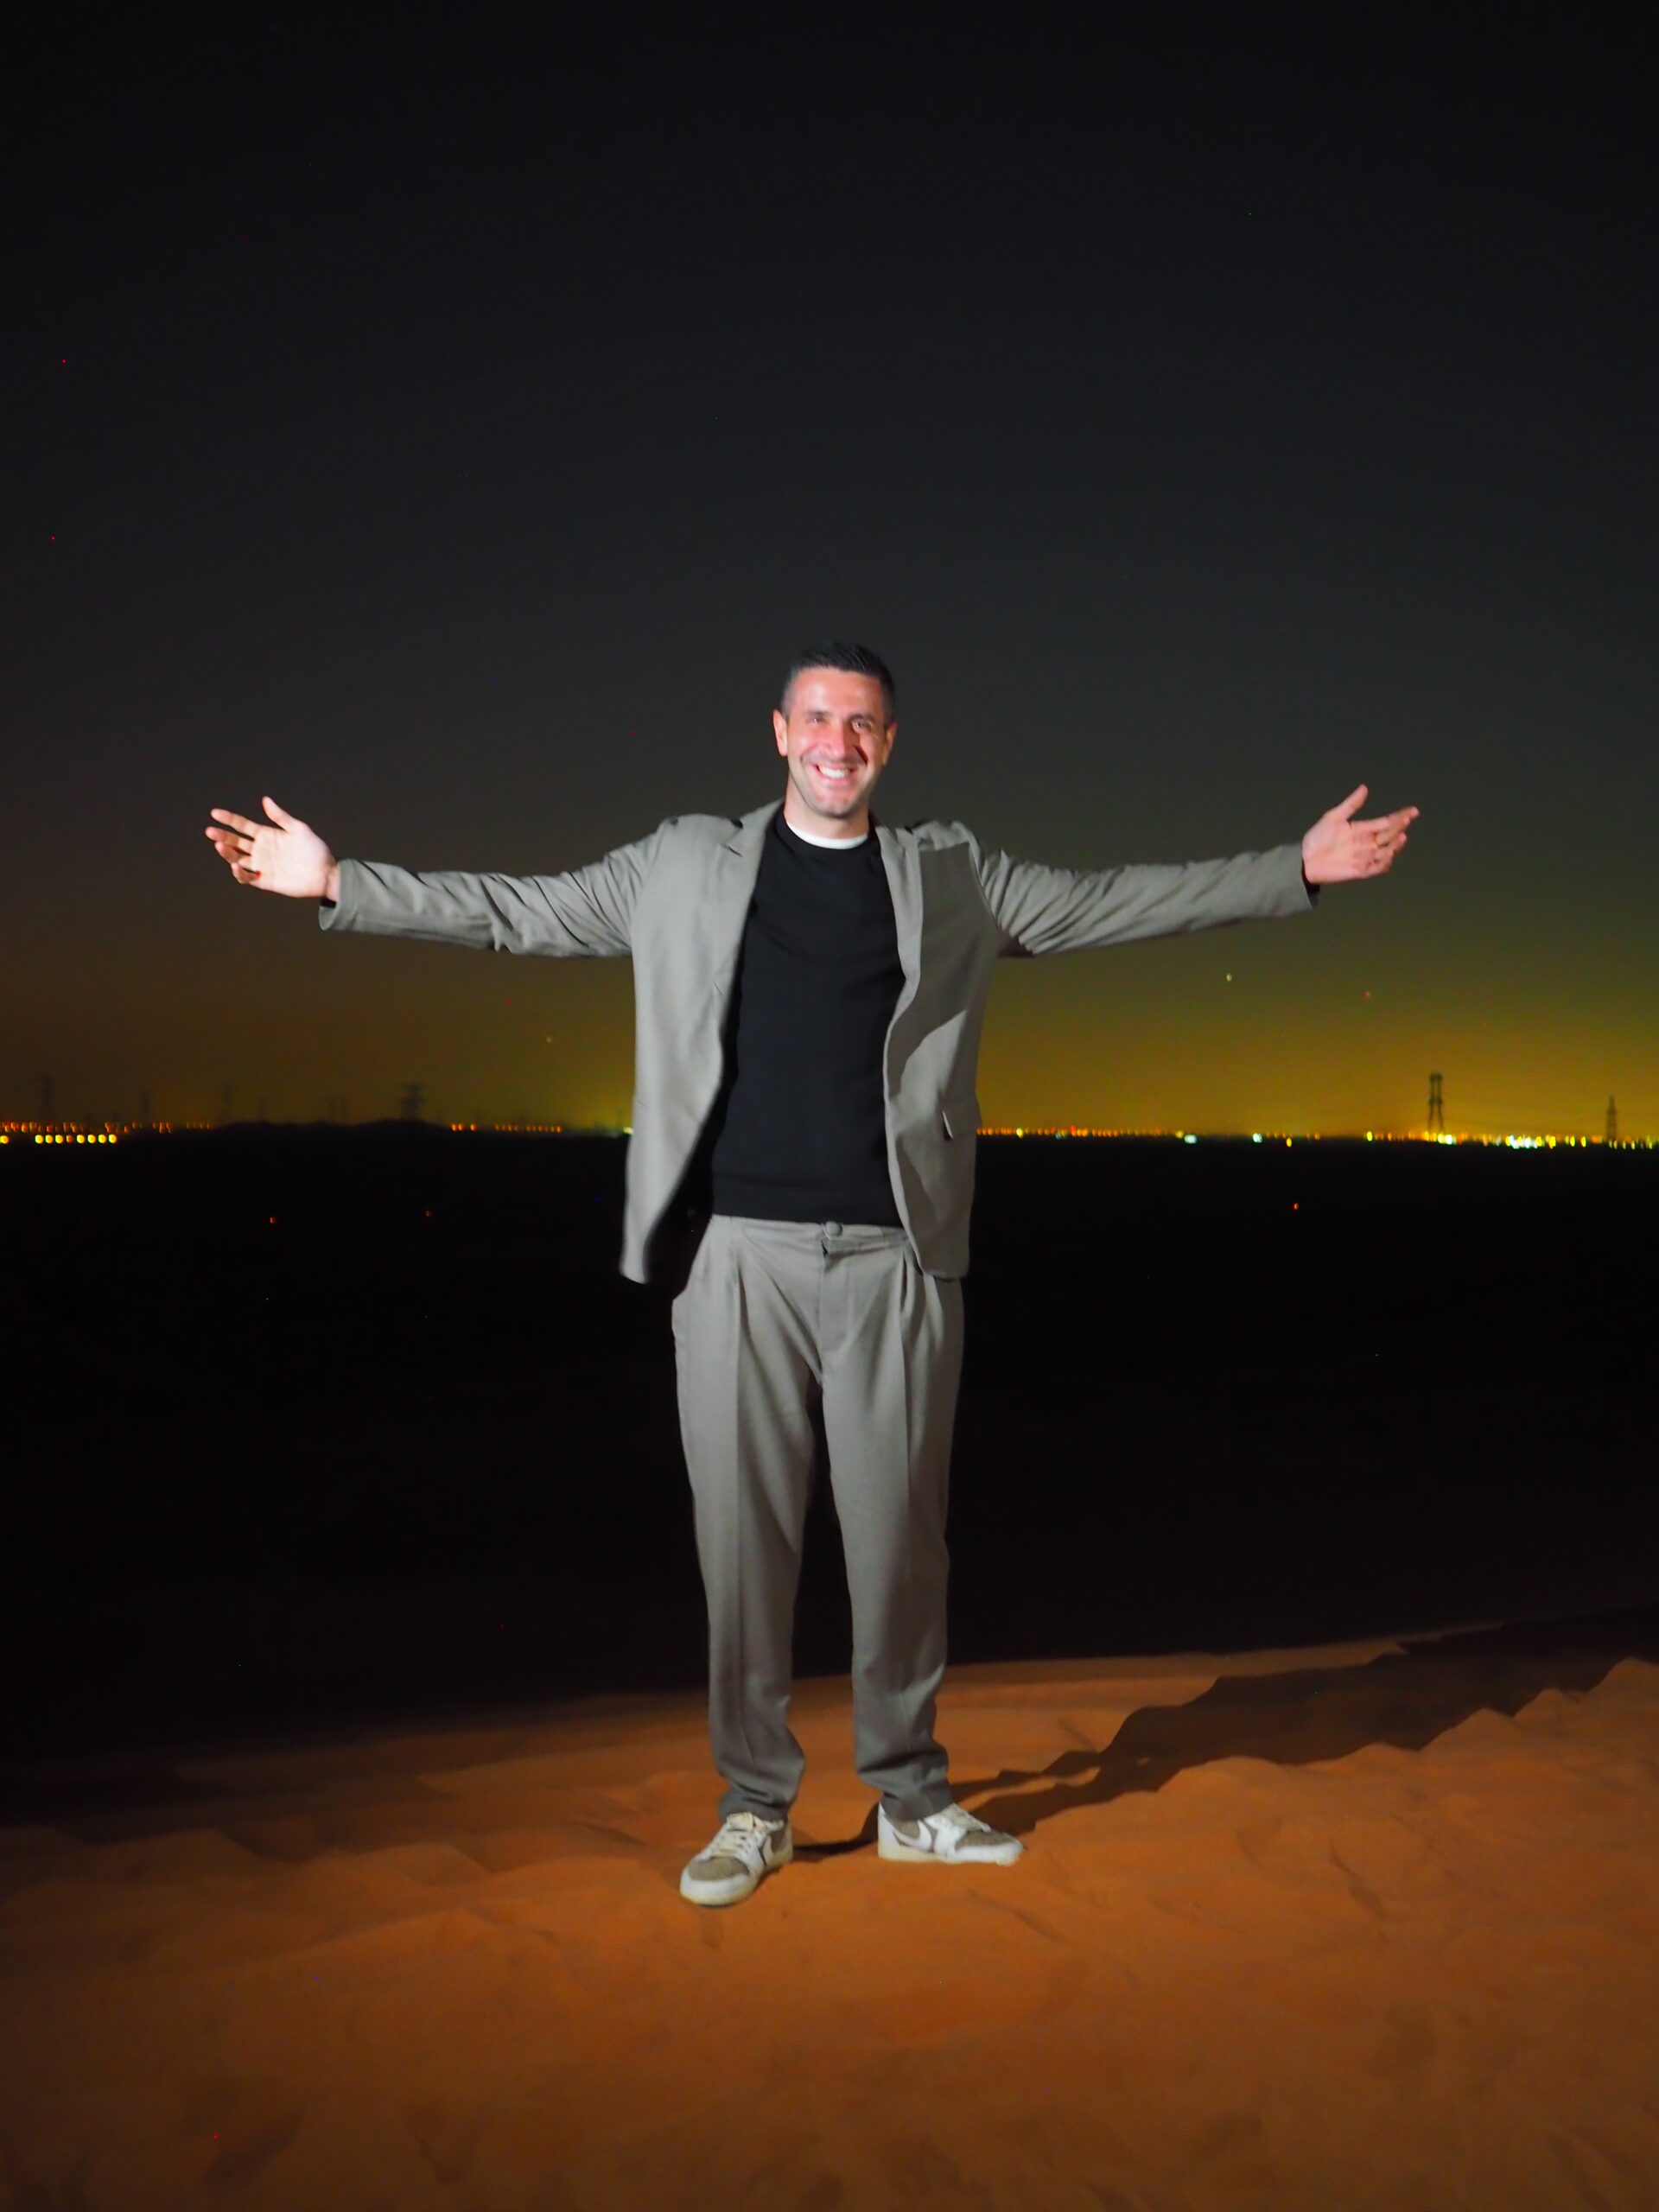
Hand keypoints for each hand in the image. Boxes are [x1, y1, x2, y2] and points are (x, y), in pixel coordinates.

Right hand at [205, 797, 339, 900]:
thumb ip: (281, 817)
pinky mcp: (265, 881)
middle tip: (210, 831)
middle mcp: (261, 850)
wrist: (326, 873)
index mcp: (267, 835)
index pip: (242, 826)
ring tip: (220, 845)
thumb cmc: (315, 850)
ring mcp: (262, 866)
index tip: (215, 813)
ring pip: (237, 859)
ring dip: (227, 853)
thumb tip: (265, 800)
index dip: (229, 819)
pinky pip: (247, 878)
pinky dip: (240, 873)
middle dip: (222, 835)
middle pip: (236, 842)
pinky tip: (235, 866)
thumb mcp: (299, 829)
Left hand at [1301, 785, 1418, 884]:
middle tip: (1406, 820)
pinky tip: (1388, 855)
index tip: (1413, 811)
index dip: (1400, 817)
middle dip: (1399, 828)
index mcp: (1363, 829)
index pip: (1386, 822)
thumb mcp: (1334, 817)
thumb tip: (1365, 788)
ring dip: (1395, 846)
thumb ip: (1351, 805)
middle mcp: (1367, 843)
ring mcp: (1365, 857)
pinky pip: (1376, 869)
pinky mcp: (1360, 871)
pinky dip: (1383, 863)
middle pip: (1389, 835)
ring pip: (1386, 852)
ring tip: (1400, 837)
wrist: (1304, 859)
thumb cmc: (1317, 837)